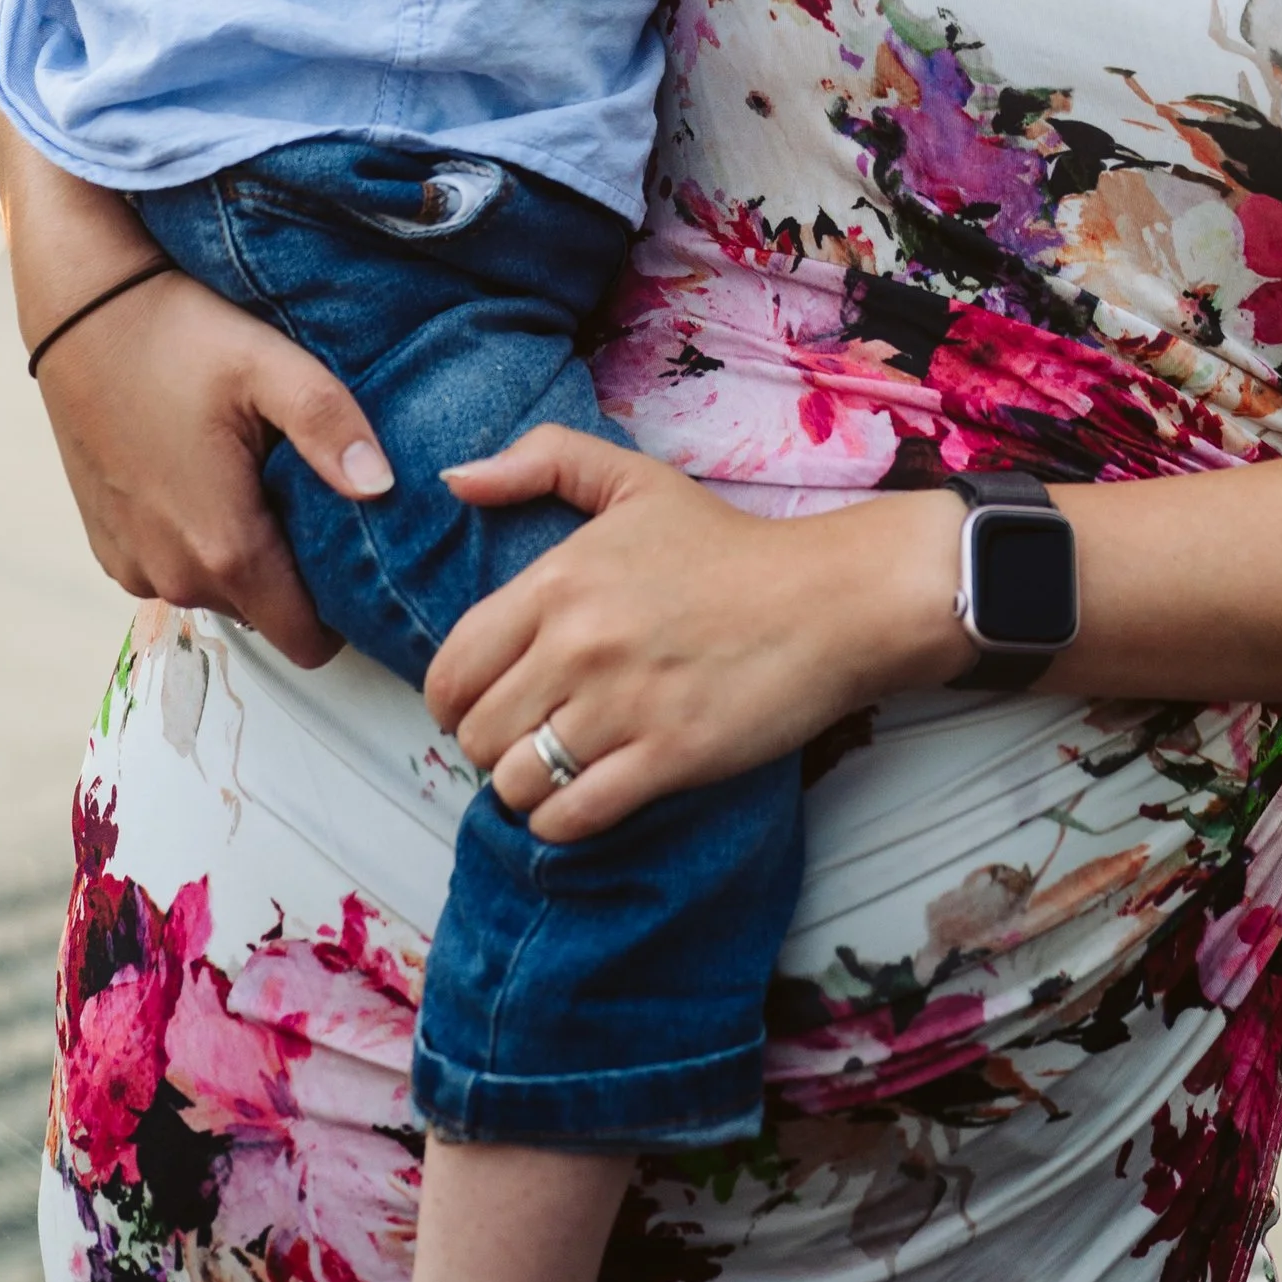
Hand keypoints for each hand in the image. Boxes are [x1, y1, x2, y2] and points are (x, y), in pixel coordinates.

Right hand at [34, 258, 392, 670]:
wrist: (84, 314)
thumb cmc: (182, 336)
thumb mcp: (272, 367)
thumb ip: (332, 430)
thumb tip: (383, 488)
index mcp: (224, 548)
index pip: (306, 641)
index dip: (343, 610)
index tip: (358, 556)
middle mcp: (174, 576)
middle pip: (266, 614)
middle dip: (296, 573)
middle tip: (310, 495)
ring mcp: (134, 567)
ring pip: (220, 593)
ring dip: (245, 555)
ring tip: (258, 477)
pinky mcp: (109, 549)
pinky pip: (175, 570)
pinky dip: (198, 541)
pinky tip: (207, 475)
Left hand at [423, 427, 963, 836]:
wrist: (829, 600)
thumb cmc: (727, 545)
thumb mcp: (634, 480)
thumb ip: (541, 462)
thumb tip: (455, 479)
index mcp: (558, 580)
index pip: (453, 670)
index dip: (454, 698)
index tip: (485, 700)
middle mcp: (578, 644)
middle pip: (476, 735)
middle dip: (492, 743)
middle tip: (528, 733)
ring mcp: (621, 706)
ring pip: (515, 783)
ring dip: (526, 785)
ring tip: (556, 765)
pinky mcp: (666, 758)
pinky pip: (570, 817)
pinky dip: (562, 820)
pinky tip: (585, 794)